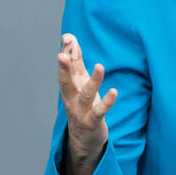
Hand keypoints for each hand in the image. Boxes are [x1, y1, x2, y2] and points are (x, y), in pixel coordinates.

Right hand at [57, 33, 115, 155]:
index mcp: (69, 87)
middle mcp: (71, 98)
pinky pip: (99, 111)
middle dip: (64, 69)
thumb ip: (75, 61)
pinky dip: (106, 102)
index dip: (66, 53)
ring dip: (93, 81)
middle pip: (66, 82)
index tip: (67, 38)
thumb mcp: (78, 82)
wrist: (83, 137)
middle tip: (62, 55)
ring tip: (100, 66)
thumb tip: (69, 37)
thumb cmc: (81, 104)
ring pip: (86, 95)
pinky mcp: (92, 121)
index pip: (65, 68)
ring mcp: (81, 111)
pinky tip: (114, 91)